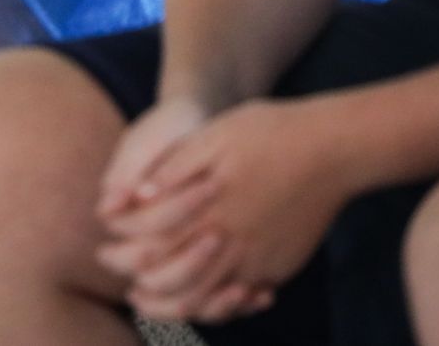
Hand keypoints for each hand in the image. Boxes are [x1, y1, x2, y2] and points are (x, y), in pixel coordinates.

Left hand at [103, 97, 345, 321]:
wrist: (332, 148)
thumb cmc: (268, 132)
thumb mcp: (213, 136)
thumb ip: (173, 169)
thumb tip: (136, 196)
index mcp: (207, 208)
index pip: (151, 245)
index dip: (123, 252)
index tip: (105, 252)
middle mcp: (230, 241)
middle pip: (175, 280)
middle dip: (144, 287)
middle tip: (127, 290)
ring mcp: (258, 258)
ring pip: (209, 299)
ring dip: (177, 305)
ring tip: (156, 302)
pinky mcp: (280, 265)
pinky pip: (243, 298)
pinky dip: (220, 305)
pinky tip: (207, 300)